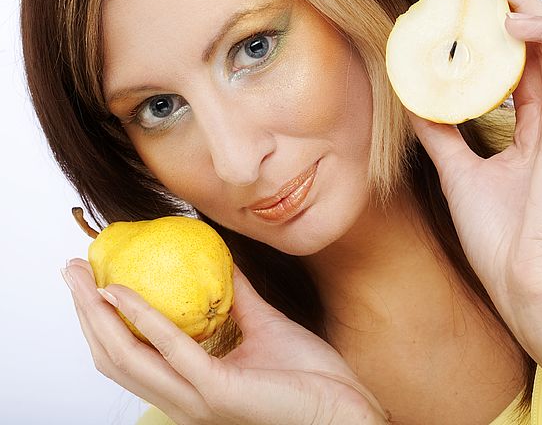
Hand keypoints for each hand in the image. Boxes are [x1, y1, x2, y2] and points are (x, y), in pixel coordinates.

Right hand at [62, 259, 387, 424]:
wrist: (343, 408)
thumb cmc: (307, 376)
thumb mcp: (262, 324)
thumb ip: (235, 297)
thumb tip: (217, 261)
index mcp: (189, 385)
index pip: (130, 355)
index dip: (101, 320)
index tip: (91, 279)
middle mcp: (182, 397)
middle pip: (114, 356)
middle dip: (85, 313)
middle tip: (72, 271)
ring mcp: (196, 398)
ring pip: (128, 357)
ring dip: (98, 314)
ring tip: (84, 277)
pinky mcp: (216, 392)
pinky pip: (171, 350)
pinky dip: (143, 319)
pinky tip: (123, 292)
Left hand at [407, 0, 541, 406]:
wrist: (521, 284)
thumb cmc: (499, 239)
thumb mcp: (458, 172)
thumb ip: (443, 133)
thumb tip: (415, 100)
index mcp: (531, 130)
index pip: (524, 63)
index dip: (506, 28)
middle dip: (526, 1)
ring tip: (508, 8)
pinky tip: (533, 37)